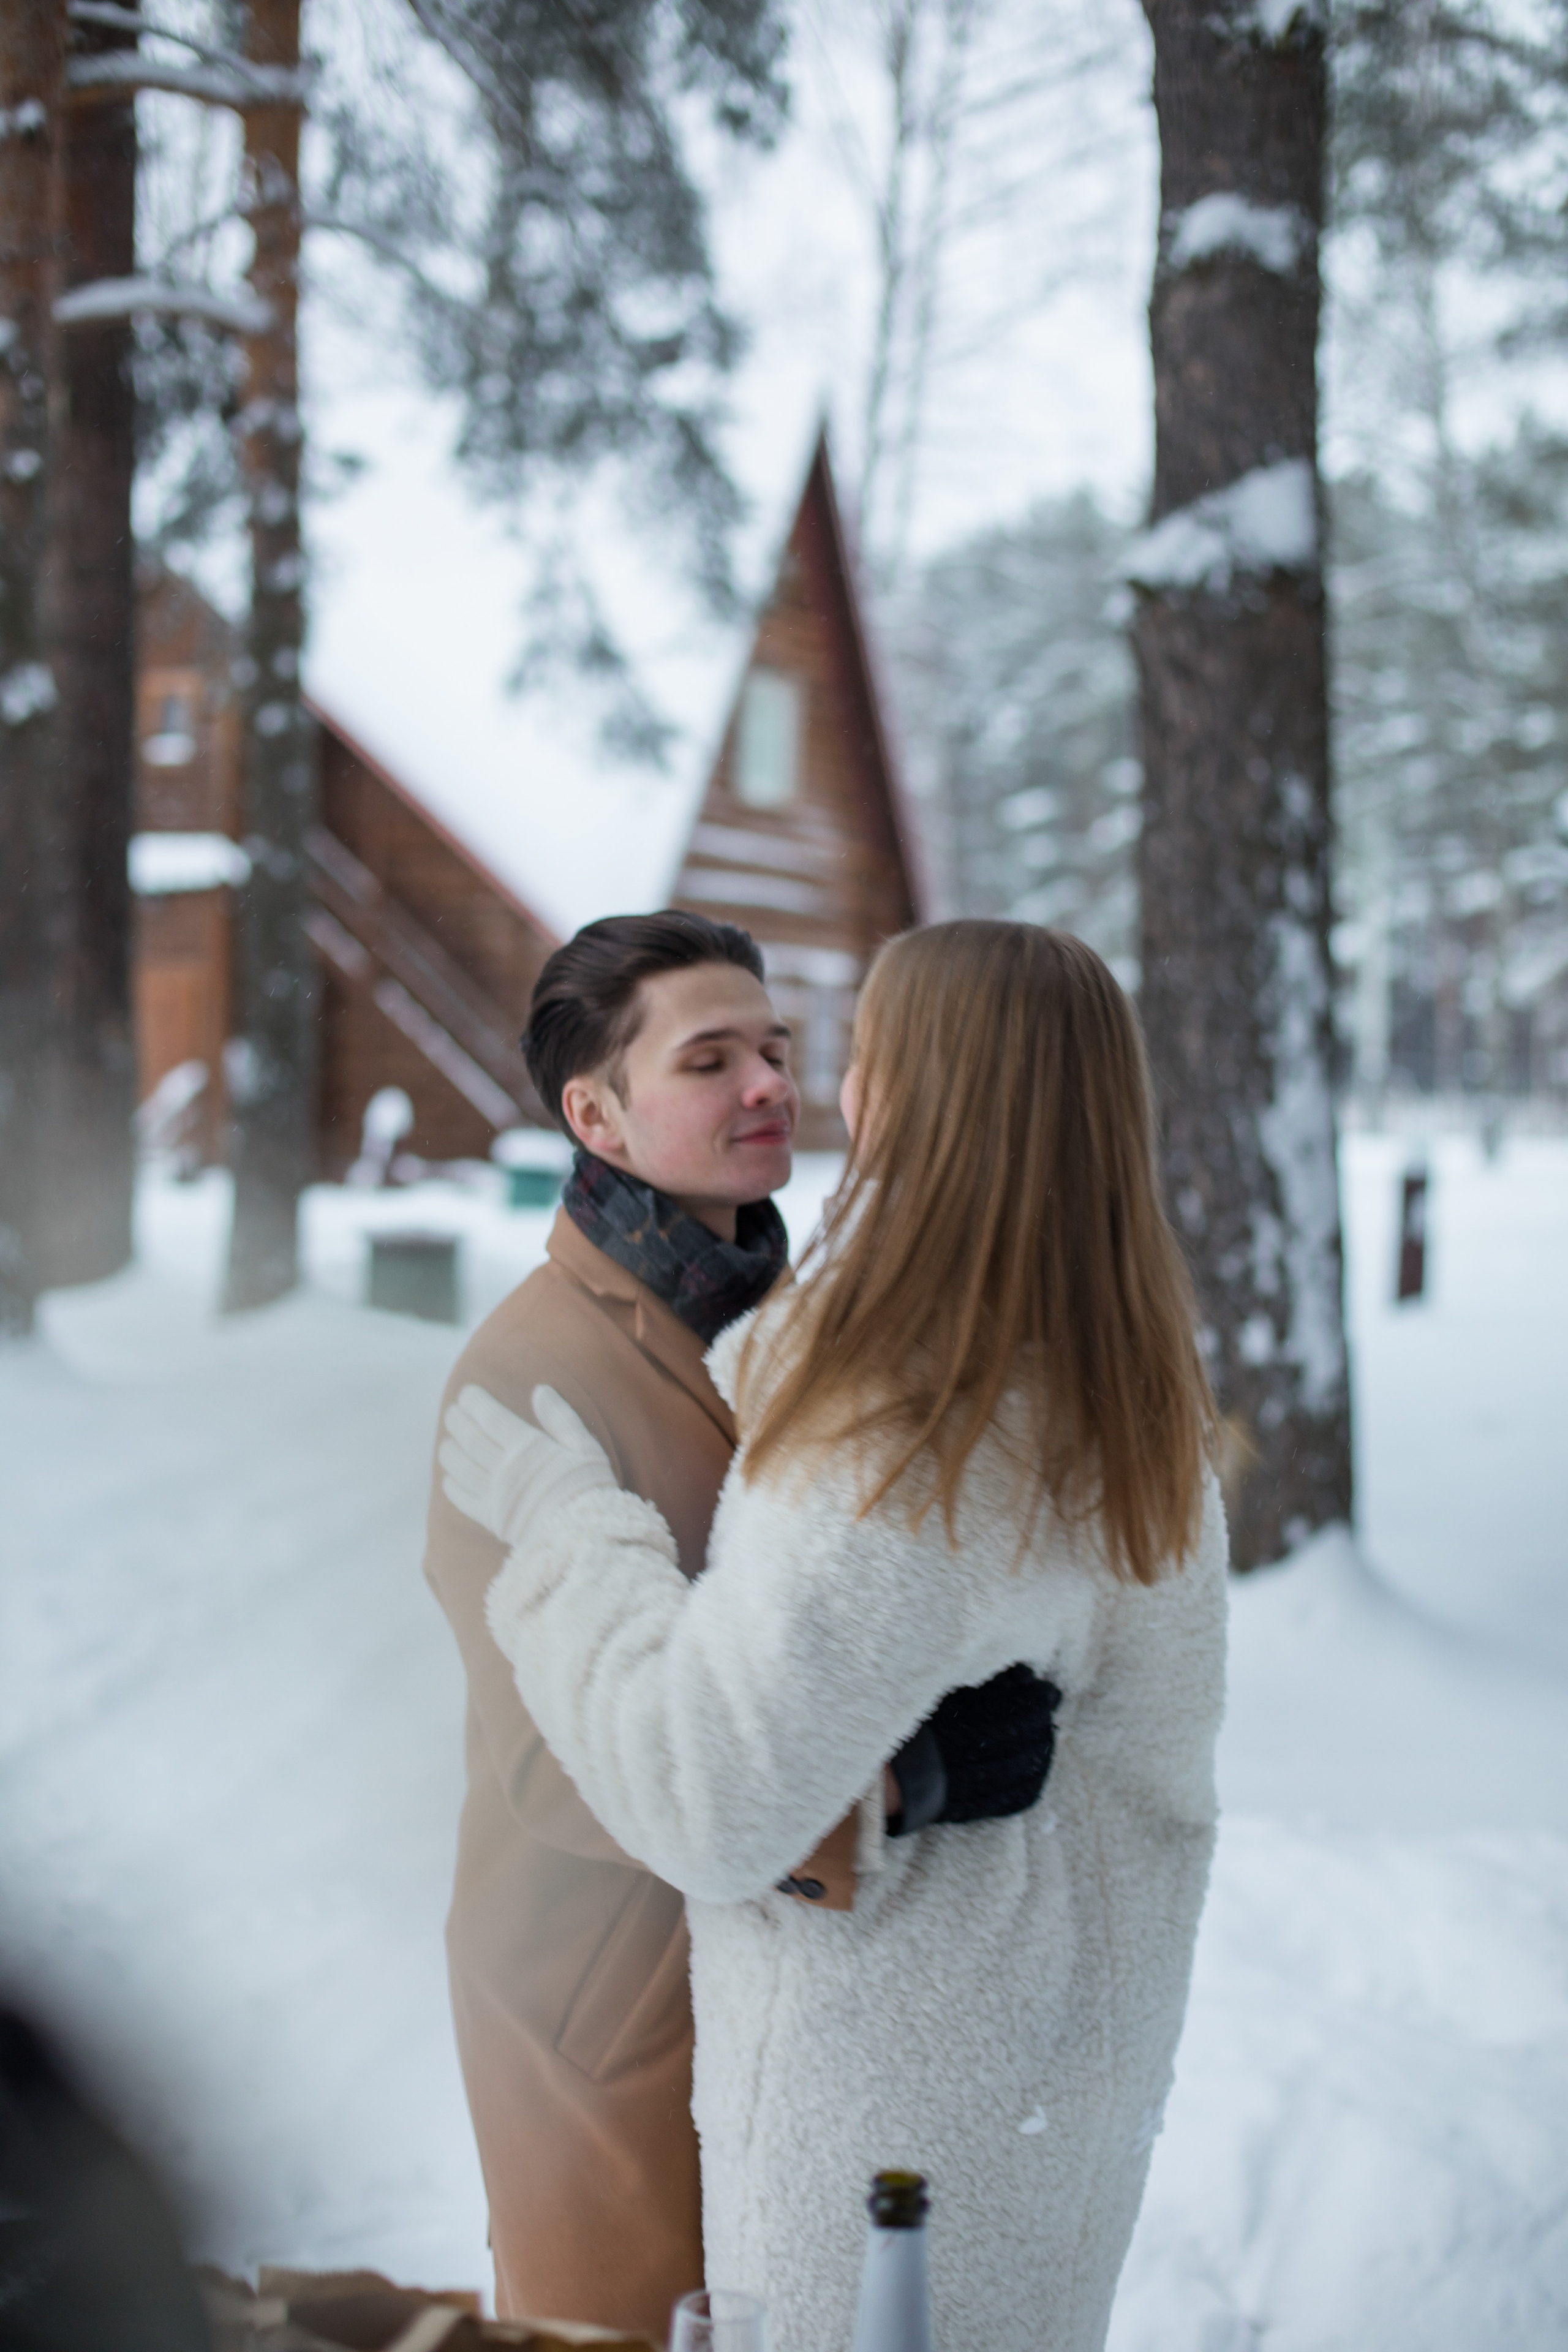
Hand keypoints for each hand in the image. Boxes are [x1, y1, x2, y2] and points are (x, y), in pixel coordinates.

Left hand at [440, 1384, 615, 1546]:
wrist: (585, 1536)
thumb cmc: (590, 1488)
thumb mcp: (585, 1447)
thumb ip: (561, 1418)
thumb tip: (539, 1390)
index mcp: (528, 1448)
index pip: (491, 1417)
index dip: (475, 1402)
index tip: (467, 1393)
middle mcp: (506, 1468)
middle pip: (471, 1439)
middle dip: (458, 1422)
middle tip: (452, 1411)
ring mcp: (495, 1494)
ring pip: (461, 1467)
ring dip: (450, 1452)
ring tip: (447, 1442)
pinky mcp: (491, 1519)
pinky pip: (463, 1500)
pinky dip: (452, 1487)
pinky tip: (449, 1479)